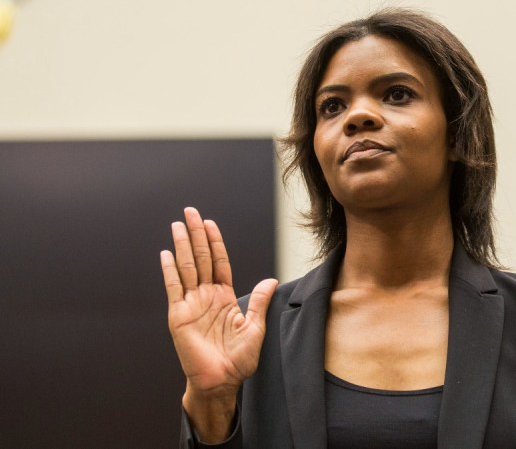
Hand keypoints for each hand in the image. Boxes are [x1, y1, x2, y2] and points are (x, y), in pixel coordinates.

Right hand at [161, 207, 277, 397]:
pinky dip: (169, 271)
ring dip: (182, 246)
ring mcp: (191, 304)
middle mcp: (206, 297)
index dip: (215, 242)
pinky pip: (174, 288)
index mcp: (224, 297)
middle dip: (196, 235)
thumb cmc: (239, 360)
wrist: (221, 381)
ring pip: (186, 268)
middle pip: (201, 258)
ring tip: (178, 224)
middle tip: (190, 212)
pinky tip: (166, 254)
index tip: (210, 223)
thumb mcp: (255, 327)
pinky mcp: (178, 315)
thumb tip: (271, 280)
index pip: (219, 262)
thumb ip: (259, 301)